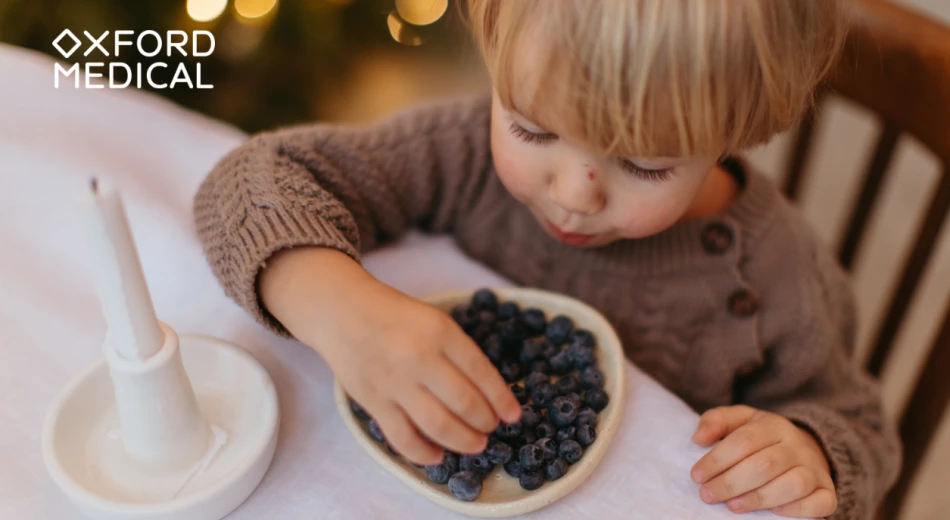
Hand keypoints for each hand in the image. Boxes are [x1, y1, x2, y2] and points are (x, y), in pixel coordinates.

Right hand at [260, 247, 521, 465]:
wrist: (343, 312)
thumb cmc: (396, 317)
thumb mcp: (435, 321)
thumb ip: (460, 353)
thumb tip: (490, 395)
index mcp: (441, 332)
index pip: (482, 373)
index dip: (503, 400)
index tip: (514, 415)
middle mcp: (419, 357)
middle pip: (465, 404)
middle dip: (486, 423)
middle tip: (491, 429)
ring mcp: (394, 382)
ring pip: (438, 426)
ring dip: (464, 442)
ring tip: (475, 444)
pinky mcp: (373, 402)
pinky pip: (403, 438)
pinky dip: (424, 453)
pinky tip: (438, 455)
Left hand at [690, 405, 835, 517]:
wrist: (807, 449)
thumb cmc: (762, 439)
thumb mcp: (739, 421)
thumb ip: (716, 421)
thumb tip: (698, 438)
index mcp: (774, 425)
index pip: (744, 441)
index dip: (717, 459)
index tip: (697, 476)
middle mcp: (797, 445)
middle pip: (765, 465)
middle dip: (731, 482)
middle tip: (708, 495)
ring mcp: (815, 469)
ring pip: (792, 484)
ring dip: (759, 498)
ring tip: (732, 506)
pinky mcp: (827, 491)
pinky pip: (820, 502)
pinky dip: (797, 510)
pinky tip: (773, 513)